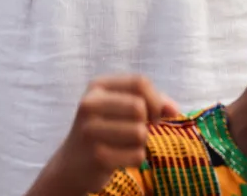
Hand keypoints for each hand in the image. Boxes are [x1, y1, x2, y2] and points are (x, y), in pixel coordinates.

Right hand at [45, 76, 177, 194]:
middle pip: (139, 107)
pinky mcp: (97, 156)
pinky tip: (121, 158)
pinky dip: (136, 158)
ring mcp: (91, 131)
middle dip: (147, 122)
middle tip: (139, 130)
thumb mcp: (118, 106)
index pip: (139, 82)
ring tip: (126, 144)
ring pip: (140, 133)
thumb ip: (149, 101)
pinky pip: (137, 155)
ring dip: (141, 142)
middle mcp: (90, 104)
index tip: (154, 114)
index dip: (155, 99)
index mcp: (97, 86)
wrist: (72, 164)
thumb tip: (174, 110)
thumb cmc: (104, 129)